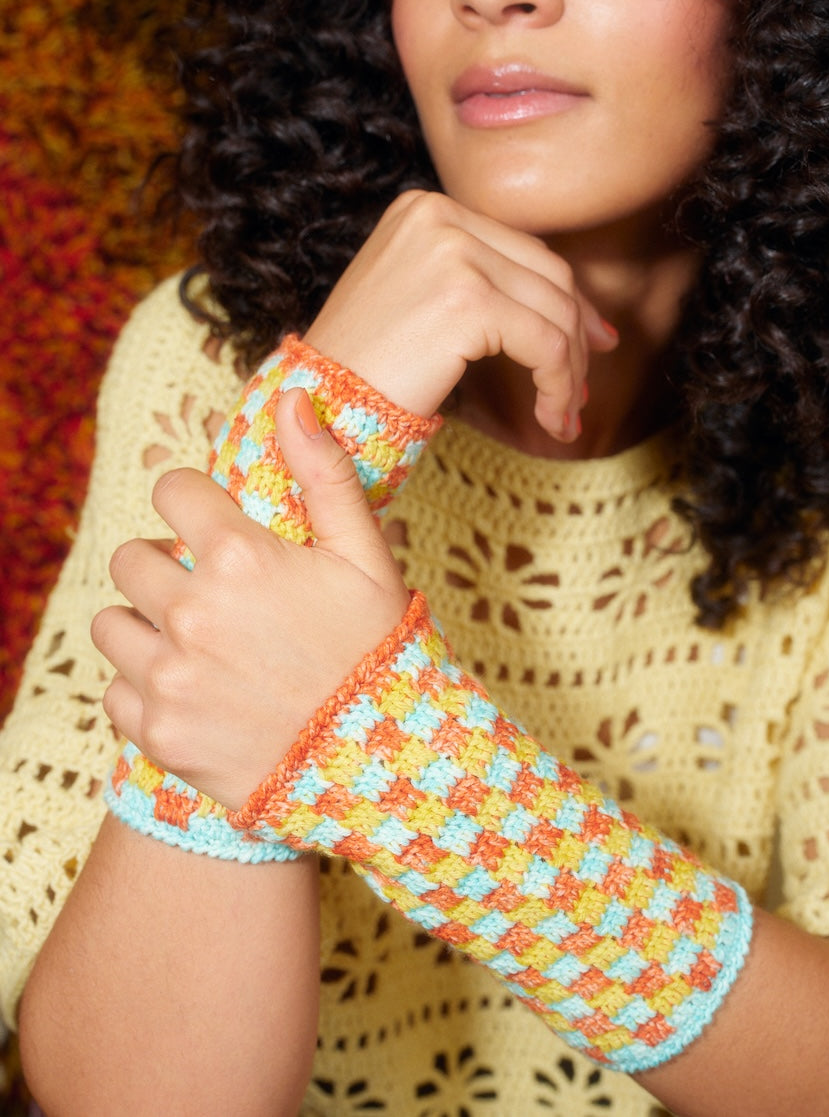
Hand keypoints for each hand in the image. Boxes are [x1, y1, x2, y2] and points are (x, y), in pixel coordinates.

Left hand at [96, 389, 410, 810]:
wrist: (382, 766)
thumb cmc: (379, 651)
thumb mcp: (366, 555)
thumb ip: (323, 472)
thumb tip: (292, 397)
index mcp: (240, 557)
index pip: (170, 491)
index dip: (194, 502)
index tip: (215, 524)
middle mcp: (192, 613)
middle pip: (131, 556)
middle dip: (165, 563)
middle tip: (211, 590)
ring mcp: (170, 677)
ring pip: (111, 622)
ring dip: (145, 623)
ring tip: (196, 641)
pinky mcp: (159, 733)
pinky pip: (116, 689)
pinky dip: (144, 687)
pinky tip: (195, 689)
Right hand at [306, 190, 617, 441]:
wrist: (317, 404)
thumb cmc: (363, 366)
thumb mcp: (416, 295)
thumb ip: (473, 280)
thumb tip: (560, 301)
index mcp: (426, 208)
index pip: (522, 251)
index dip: (565, 301)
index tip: (587, 344)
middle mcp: (440, 217)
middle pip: (547, 275)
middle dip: (577, 335)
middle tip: (582, 387)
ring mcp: (453, 254)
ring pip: (555, 312)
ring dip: (570, 371)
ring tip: (564, 415)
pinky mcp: (467, 300)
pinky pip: (546, 345)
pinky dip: (559, 386)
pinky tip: (552, 418)